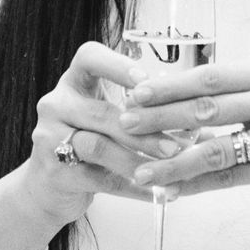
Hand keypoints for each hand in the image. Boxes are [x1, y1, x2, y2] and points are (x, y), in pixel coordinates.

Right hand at [0, 41, 181, 249]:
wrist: (48, 186)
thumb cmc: (90, 142)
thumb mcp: (108, 118)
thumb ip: (144, 112)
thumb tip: (200, 118)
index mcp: (73, 83)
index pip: (89, 58)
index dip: (118, 66)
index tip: (147, 81)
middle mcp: (56, 104)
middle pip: (101, 111)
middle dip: (144, 129)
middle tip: (177, 144)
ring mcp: (49, 138)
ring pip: (98, 146)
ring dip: (137, 159)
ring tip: (168, 169)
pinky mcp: (54, 172)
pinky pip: (99, 179)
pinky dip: (133, 187)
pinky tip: (158, 192)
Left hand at [115, 57, 249, 204]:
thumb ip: (240, 90)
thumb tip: (181, 94)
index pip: (211, 75)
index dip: (171, 84)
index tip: (136, 90)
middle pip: (207, 108)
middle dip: (161, 117)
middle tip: (125, 123)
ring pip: (216, 149)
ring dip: (173, 160)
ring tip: (140, 168)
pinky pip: (232, 179)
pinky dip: (198, 185)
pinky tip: (172, 191)